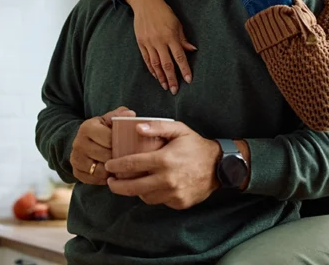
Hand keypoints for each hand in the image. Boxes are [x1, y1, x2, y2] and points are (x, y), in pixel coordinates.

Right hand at [70, 106, 135, 184]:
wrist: (84, 140)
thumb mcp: (109, 119)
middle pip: (105, 156)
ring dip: (112, 170)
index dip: (121, 144)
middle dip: (118, 158)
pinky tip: (110, 173)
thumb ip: (120, 115)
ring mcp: (76, 158)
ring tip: (120, 166)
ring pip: (100, 170)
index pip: (108, 139)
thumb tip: (131, 115)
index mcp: (87, 127)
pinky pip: (93, 180)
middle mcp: (78, 143)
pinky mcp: (75, 171)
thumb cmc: (102, 129)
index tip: (128, 145)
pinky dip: (104, 179)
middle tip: (127, 158)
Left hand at [105, 120, 220, 209]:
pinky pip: (159, 201)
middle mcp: (167, 179)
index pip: (132, 164)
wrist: (219, 166)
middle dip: (117, 186)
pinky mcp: (179, 203)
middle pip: (133, 187)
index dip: (117, 166)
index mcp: (164, 160)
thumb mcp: (179, 130)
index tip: (109, 166)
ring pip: (145, 197)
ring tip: (130, 184)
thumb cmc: (196, 146)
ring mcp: (174, 194)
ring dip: (135, 191)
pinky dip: (153, 195)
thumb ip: (157, 126)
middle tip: (111, 181)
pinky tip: (151, 187)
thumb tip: (137, 127)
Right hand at [122, 0, 196, 94]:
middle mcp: (159, 41)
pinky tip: (156, 76)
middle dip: (172, 79)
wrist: (145, 3)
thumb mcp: (177, 23)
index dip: (184, 69)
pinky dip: (151, 69)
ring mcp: (148, 43)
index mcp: (170, 36)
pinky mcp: (141, 43)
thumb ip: (183, 39)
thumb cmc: (164, 12)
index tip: (189, 80)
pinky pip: (147, 59)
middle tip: (175, 90)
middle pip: (167, 64)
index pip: (179, 57)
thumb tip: (192, 50)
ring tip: (165, 87)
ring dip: (161, 77)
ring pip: (155, 64)